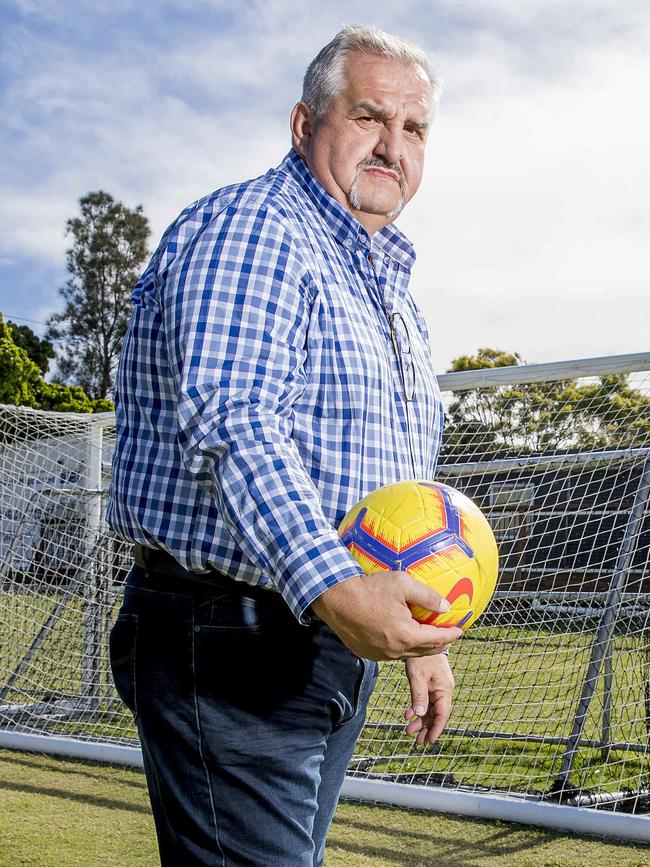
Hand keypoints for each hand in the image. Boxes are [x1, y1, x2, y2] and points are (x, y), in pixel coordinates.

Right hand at [310, 571, 461, 660]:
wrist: (337, 600)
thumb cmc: (370, 590)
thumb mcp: (402, 584)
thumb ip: (427, 596)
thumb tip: (445, 606)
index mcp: (407, 635)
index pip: (437, 639)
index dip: (451, 634)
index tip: (460, 629)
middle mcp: (395, 650)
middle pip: (425, 651)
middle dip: (440, 644)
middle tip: (448, 636)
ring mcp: (381, 655)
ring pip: (408, 654)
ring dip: (421, 646)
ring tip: (428, 637)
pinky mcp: (369, 653)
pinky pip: (392, 653)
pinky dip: (403, 646)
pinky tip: (403, 636)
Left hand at [404, 653, 454, 744]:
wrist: (424, 641)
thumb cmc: (422, 658)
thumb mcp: (417, 676)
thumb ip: (419, 696)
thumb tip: (420, 715)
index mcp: (444, 690)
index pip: (443, 714)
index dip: (436, 729)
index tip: (429, 740)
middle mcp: (444, 691)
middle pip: (437, 714)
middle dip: (427, 728)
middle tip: (417, 741)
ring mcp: (438, 688)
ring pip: (431, 709)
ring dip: (421, 721)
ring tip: (409, 731)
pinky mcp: (432, 685)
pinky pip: (426, 701)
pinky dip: (418, 709)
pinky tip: (408, 715)